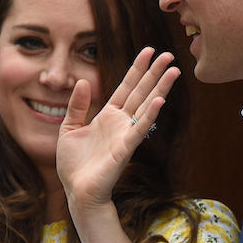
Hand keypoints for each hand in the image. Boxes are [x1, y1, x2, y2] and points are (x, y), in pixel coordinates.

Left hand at [56, 47, 179, 212]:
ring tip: (174, 71)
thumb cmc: (74, 165)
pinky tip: (160, 100)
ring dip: (160, 88)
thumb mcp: (68, 128)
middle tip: (170, 55)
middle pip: (141, 92)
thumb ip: (77, 106)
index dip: (137, 69)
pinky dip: (150, 115)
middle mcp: (120, 122)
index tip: (149, 51)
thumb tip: (84, 81)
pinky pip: (139, 129)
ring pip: (146, 106)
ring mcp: (125, 134)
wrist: (77, 191)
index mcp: (108, 116)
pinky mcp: (125, 149)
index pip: (126, 87)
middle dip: (155, 73)